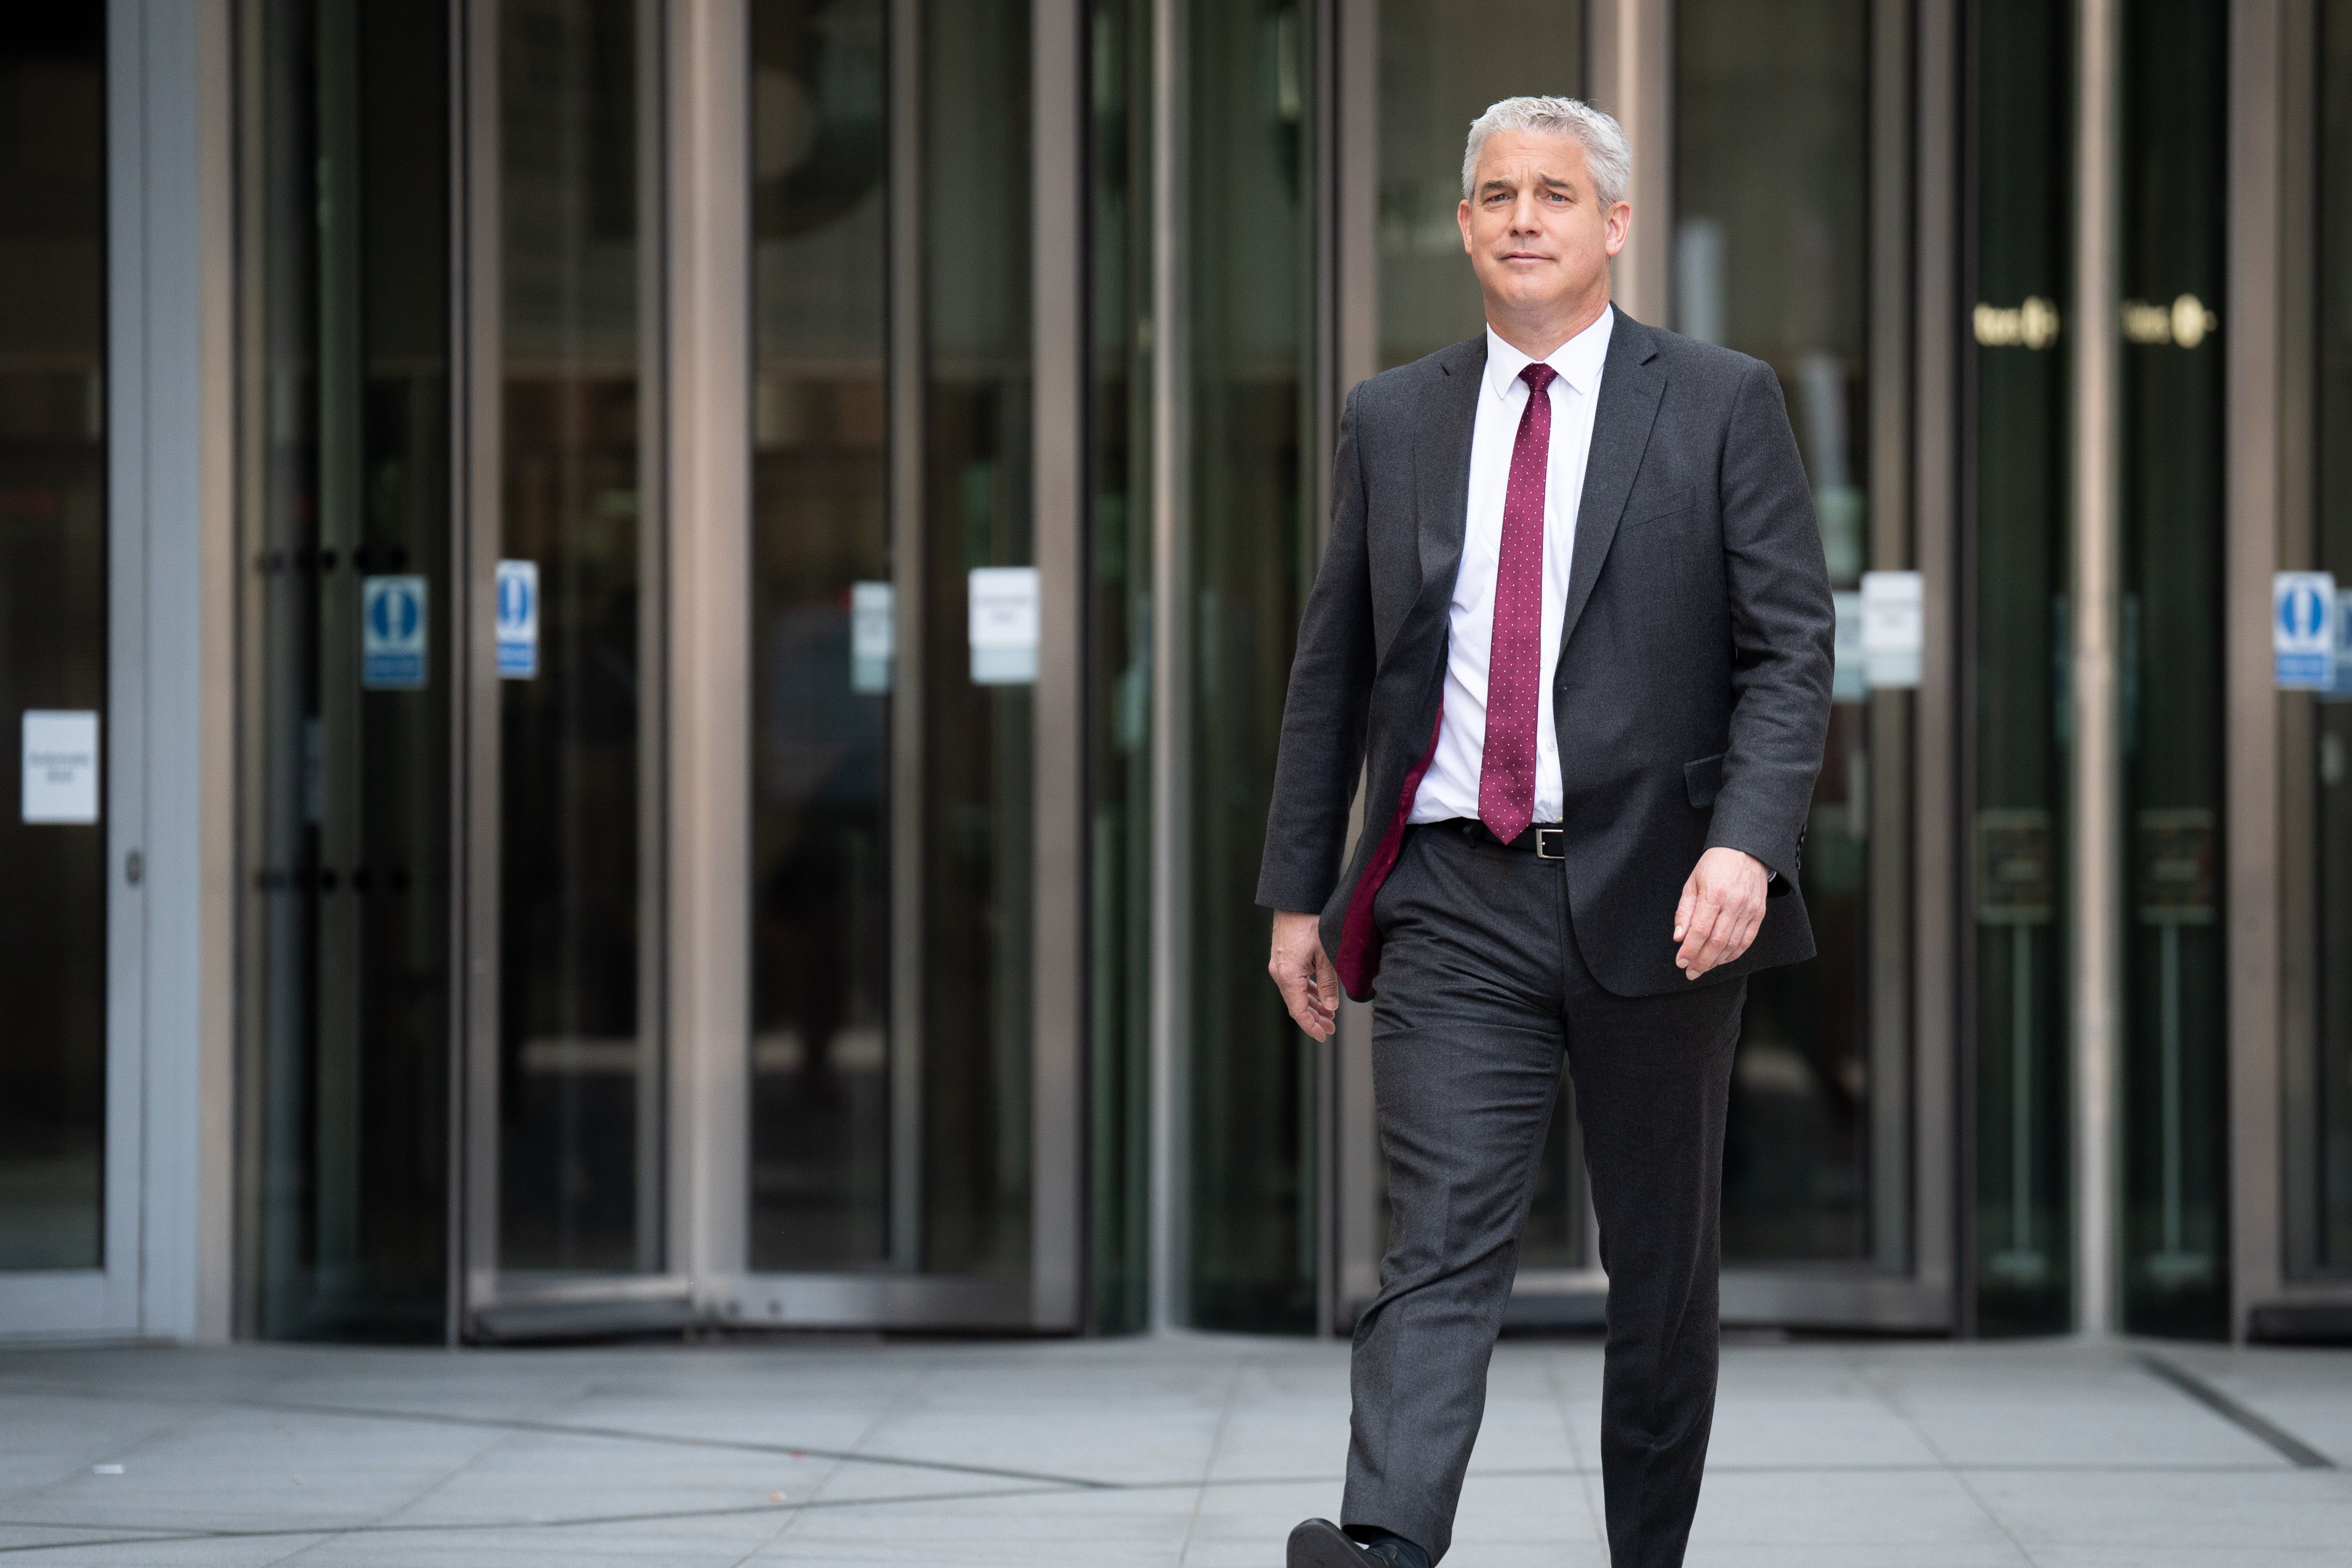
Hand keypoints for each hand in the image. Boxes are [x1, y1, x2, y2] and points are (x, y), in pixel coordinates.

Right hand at [1268, 910, 1338, 1040]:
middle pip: (1296, 1005)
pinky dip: (1308, 991)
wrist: (1295, 901)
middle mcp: (1280, 974)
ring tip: (1330, 1015)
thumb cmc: (1310, 924)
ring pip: (1296, 994)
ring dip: (1312, 1005)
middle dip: (1314, 1019)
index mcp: (1288, 976)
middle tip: (1331, 1029)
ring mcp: (1280, 966)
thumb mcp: (1326, 956)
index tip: (1324, 1036)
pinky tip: (1320, 995)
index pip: (1298, 1011)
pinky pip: (1295, 982)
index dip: (1311, 1027)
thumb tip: (1330, 1007)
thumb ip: (1328, 984)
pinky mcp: (1284, 959)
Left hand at [1673, 847, 1768, 979]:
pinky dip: (1734, 954)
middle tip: (1690, 972)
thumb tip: (1679, 938)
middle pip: (1717, 941)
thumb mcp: (1692, 883)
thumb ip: (1685, 912)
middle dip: (1701, 961)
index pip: (1700, 930)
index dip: (1690, 950)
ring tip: (1703, 967)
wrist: (1745, 851)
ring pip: (1732, 944)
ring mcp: (1749, 909)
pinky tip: (1721, 959)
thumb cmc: (1714, 866)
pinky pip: (1747, 940)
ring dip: (1716, 960)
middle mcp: (1734, 903)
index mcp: (1714, 894)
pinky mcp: (1759, 913)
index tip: (1680, 962)